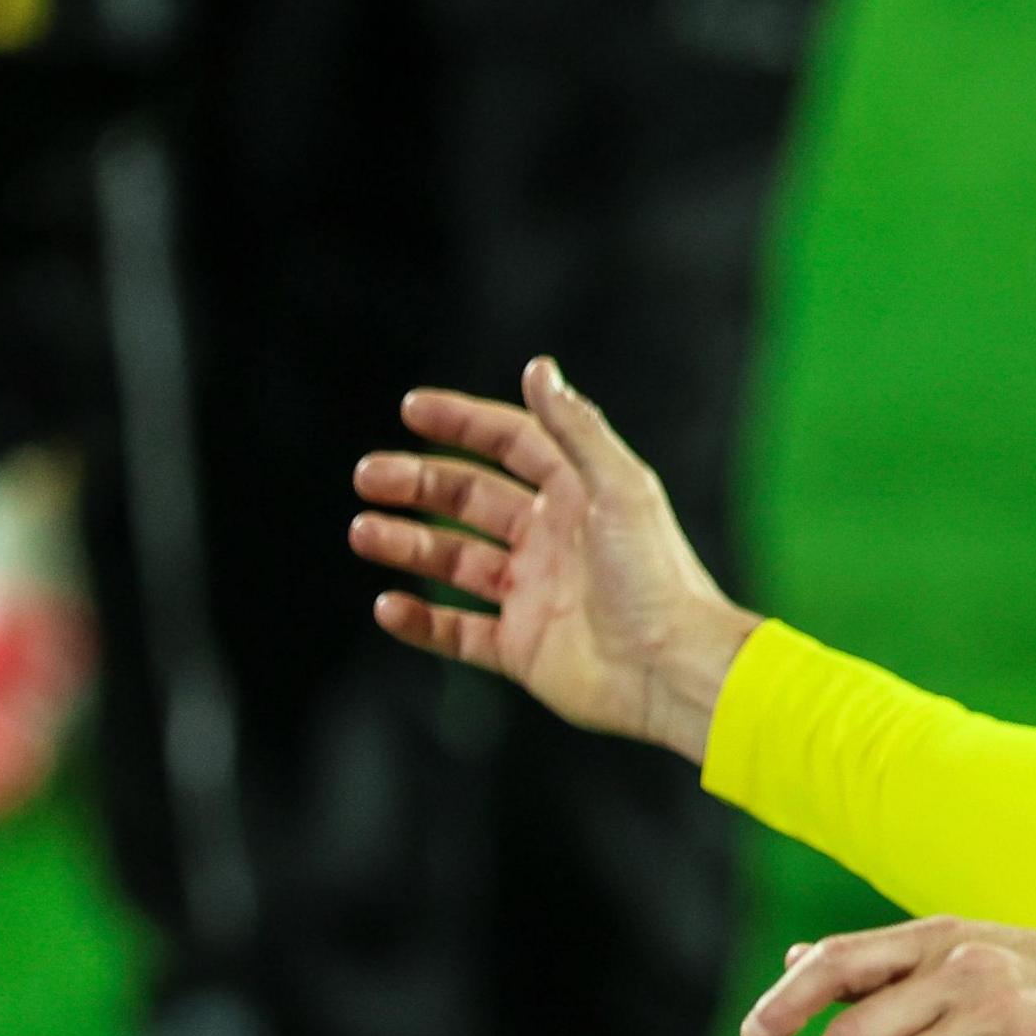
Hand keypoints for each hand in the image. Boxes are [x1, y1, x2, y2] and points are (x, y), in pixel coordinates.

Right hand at [348, 356, 759, 757]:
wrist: (673, 667)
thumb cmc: (657, 575)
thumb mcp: (619, 489)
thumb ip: (576, 430)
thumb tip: (539, 368)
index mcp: (580, 497)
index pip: (514, 446)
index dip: (465, 424)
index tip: (411, 408)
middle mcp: (554, 542)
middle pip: (472, 500)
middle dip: (419, 484)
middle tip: (368, 475)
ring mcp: (535, 596)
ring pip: (456, 563)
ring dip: (408, 544)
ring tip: (362, 532)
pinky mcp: (523, 649)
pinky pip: (457, 633)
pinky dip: (420, 622)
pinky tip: (387, 604)